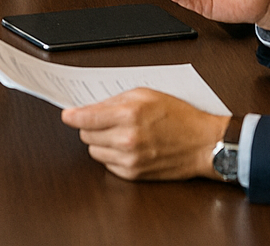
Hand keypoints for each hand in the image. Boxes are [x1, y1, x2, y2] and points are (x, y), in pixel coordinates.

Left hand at [61, 89, 229, 180]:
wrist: (203, 144)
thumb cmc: (179, 117)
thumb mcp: (146, 95)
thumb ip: (115, 100)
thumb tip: (90, 107)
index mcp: (128, 115)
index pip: (85, 118)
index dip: (72, 116)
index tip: (67, 115)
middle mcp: (126, 139)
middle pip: (86, 136)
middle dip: (90, 127)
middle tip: (105, 120)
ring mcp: (129, 159)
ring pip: (94, 151)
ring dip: (100, 142)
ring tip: (119, 133)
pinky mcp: (133, 174)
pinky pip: (107, 164)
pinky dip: (111, 155)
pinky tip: (126, 147)